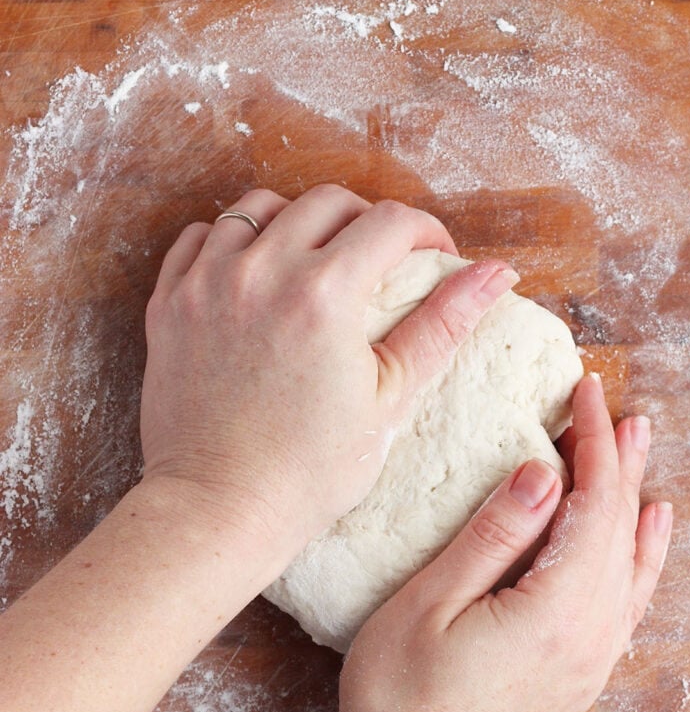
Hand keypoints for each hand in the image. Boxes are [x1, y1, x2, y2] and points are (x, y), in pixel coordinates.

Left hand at [140, 184, 514, 564]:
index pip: (390, 223)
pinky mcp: (170, 302)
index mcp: (324, 294)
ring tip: (317, 262)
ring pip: (260, 207)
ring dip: (299, 221)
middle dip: (368, 221)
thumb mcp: (390, 399)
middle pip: (328, 202)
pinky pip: (202, 237)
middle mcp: (261, 272)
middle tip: (381, 262)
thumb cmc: (310, 471)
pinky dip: (234, 240)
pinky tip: (255, 273)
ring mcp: (207, 282)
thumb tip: (496, 274)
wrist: (220, 508)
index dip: (426, 233)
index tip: (433, 256)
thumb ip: (441, 325)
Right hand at [336, 373, 672, 711]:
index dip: (590, 443)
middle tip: (617, 410)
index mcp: (554, 610)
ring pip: (631, 563)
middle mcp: (589, 635)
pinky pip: (628, 602)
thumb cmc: (398, 695)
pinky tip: (648, 533)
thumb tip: (542, 474)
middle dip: (618, 462)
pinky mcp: (580, 675)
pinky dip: (642, 559)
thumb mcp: (430, 603)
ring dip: (633, 501)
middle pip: (618, 529)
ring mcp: (591, 660)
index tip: (581, 393)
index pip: (592, 504)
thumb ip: (493, 536)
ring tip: (638, 450)